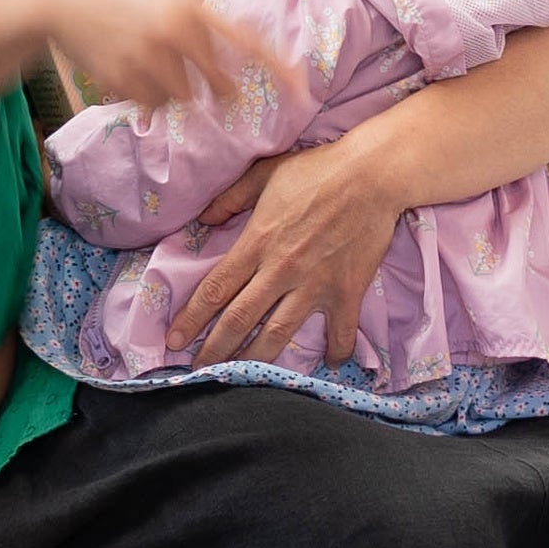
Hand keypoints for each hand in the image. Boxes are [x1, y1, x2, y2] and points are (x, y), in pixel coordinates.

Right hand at [35, 0, 294, 114]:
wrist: (61, 0)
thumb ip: (196, 8)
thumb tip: (231, 41)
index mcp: (191, 5)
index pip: (245, 42)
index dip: (276, 67)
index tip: (302, 90)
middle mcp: (175, 33)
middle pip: (216, 85)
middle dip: (219, 92)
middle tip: (220, 94)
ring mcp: (149, 60)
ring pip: (181, 97)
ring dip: (172, 89)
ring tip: (146, 61)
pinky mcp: (125, 82)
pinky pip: (151, 104)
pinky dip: (144, 95)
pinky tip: (126, 69)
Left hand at [167, 132, 400, 365]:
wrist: (373, 175)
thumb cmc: (318, 170)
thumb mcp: (265, 174)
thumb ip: (231, 197)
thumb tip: (203, 219)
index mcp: (257, 242)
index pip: (215, 289)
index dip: (191, 319)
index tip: (175, 340)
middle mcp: (280, 270)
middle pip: (239, 319)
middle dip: (214, 350)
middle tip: (199, 372)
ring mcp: (314, 285)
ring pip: (278, 334)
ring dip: (256, 359)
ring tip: (241, 377)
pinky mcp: (346, 292)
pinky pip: (339, 332)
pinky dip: (334, 350)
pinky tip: (328, 363)